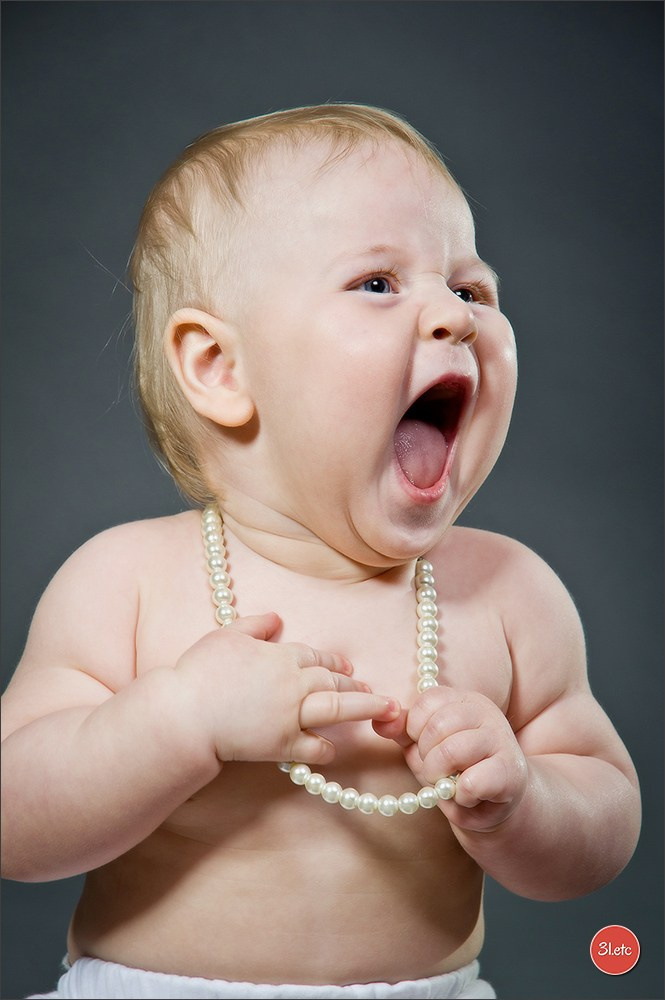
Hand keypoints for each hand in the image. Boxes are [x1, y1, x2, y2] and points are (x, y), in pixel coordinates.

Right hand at [175, 612, 399, 765]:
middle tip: (380, 693)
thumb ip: (255, 624)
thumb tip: (278, 618)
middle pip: (333, 680)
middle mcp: (293, 683)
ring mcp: (290, 715)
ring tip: (385, 710)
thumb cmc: (200, 672)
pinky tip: (334, 749)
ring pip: (336, 708)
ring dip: (364, 708)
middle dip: (358, 685)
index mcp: (280, 655)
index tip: (349, 667)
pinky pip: (313, 747)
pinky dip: (327, 749)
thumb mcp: (226, 635)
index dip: (335, 661)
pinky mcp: (282, 744)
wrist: (186, 714)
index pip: (316, 656)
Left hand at [374, 686, 527, 830]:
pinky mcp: (510, 771)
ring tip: (449, 784)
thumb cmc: (456, 770)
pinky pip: (471, 781)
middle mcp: (485, 711)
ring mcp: (501, 739)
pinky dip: (461, 795)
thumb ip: (402, 730)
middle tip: (437, 772)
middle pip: (436, 727)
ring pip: (451, 752)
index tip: (425, 748)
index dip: (415, 731)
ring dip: (441, 778)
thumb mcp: (424, 746)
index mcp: (463, 699)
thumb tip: (379, 719)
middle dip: (427, 758)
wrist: (494, 803)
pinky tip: (468, 795)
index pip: (426, 702)